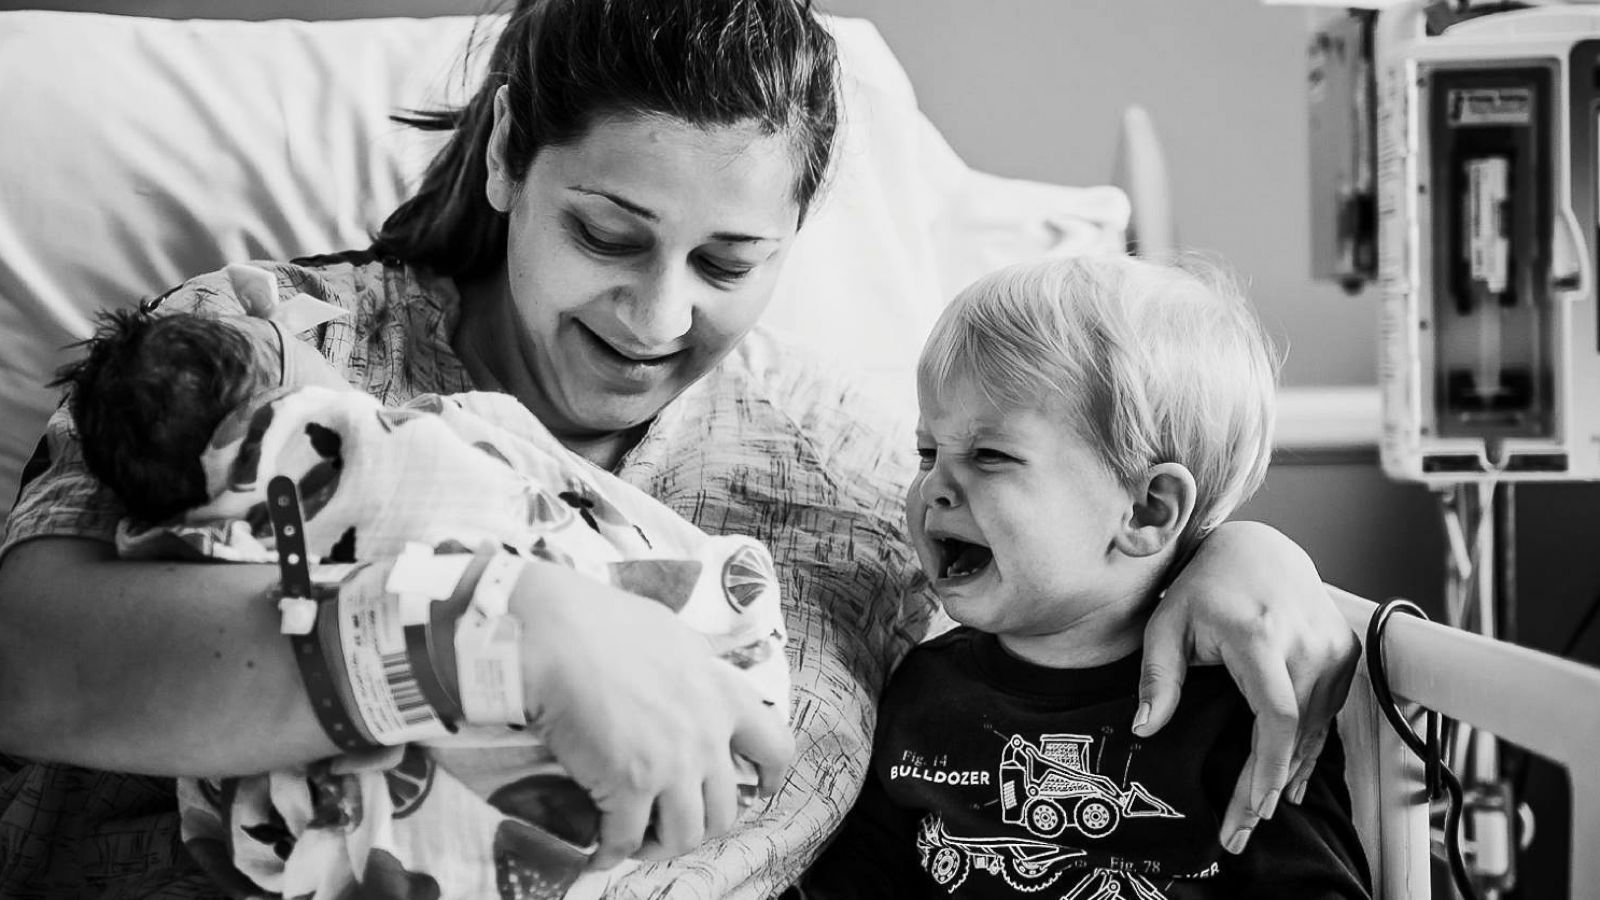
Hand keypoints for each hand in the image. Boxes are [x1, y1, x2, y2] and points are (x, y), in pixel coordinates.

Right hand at [510, 558, 793, 869]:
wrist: (556, 634)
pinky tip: (598, 850)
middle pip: (725, 809)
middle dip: (700, 822)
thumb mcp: (673, 635)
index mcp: (724, 696)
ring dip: (660, 844)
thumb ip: (695, 665)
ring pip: (685, 834)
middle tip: (672, 820)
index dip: (769, 778)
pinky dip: (612, 852)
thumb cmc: (604, 622)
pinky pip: (626, 839)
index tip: (757, 790)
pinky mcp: (629, 785)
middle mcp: (708, 736)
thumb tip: (695, 674)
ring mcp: (672, 764)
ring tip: (636, 839)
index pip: (776, 749)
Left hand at [1135, 521, 1358, 853]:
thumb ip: (1157, 677)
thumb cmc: (1204, 587)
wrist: (1258, 550)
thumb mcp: (1166, 624)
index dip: (1267, 767)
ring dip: (1288, 775)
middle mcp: (1306, 643)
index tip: (1250, 806)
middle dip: (1267, 789)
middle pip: (1295, 734)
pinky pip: (1328, 715)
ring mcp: (1332, 647)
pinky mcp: (1345, 653)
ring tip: (1255, 816)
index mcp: (1259, 635)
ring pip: (1314, 731)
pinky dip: (1307, 750)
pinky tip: (1289, 783)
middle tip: (1238, 833)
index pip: (1276, 714)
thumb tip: (1145, 728)